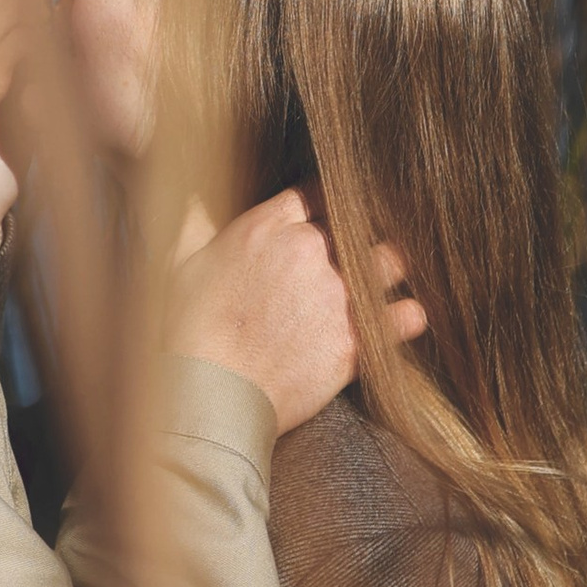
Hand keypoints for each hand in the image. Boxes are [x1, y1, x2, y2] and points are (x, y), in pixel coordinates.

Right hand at [161, 187, 422, 433]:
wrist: (208, 393)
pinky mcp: (355, 341)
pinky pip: (407, 316)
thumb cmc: (186, 330)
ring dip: (389, 269)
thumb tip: (197, 195)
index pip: (316, 193)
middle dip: (360, 235)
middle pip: (359, 224)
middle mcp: (308, 253)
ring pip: (391, 262)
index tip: (329, 215)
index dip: (326, 203)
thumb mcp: (179, 262)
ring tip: (386, 278)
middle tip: (359, 248)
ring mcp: (337, 296)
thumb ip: (196, 222)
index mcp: (266, 229)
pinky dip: (408, 315)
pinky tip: (402, 317)